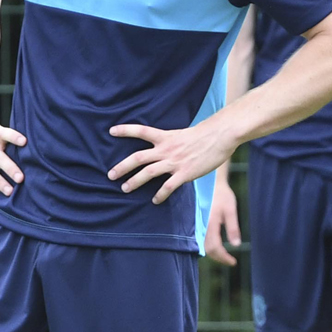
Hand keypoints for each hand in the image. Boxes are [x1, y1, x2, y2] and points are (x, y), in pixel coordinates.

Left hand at [106, 121, 233, 204]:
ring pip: (148, 173)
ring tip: (125, 189)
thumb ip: (174, 142)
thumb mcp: (184, 134)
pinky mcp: (184, 173)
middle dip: (122, 167)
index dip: (125, 130)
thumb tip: (168, 148)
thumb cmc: (206, 134)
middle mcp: (166, 149)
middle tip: (110, 175)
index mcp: (165, 137)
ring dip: (134, 181)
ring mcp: (174, 162)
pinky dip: (160, 195)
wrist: (221, 135)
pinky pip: (168, 187)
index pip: (140, 131)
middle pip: (138, 158)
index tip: (111, 131)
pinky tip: (155, 200)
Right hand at [205, 171, 241, 264]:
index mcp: (209, 224)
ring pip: (202, 246)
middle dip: (219, 258)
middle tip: (230, 261)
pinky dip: (208, 246)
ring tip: (224, 255)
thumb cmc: (222, 196)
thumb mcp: (231, 210)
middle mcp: (200, 226)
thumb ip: (233, 228)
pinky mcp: (196, 223)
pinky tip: (216, 246)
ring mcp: (196, 225)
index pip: (214, 248)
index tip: (233, 262)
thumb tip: (236, 245)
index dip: (224, 258)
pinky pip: (200, 239)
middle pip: (207, 250)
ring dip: (213, 253)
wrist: (210, 183)